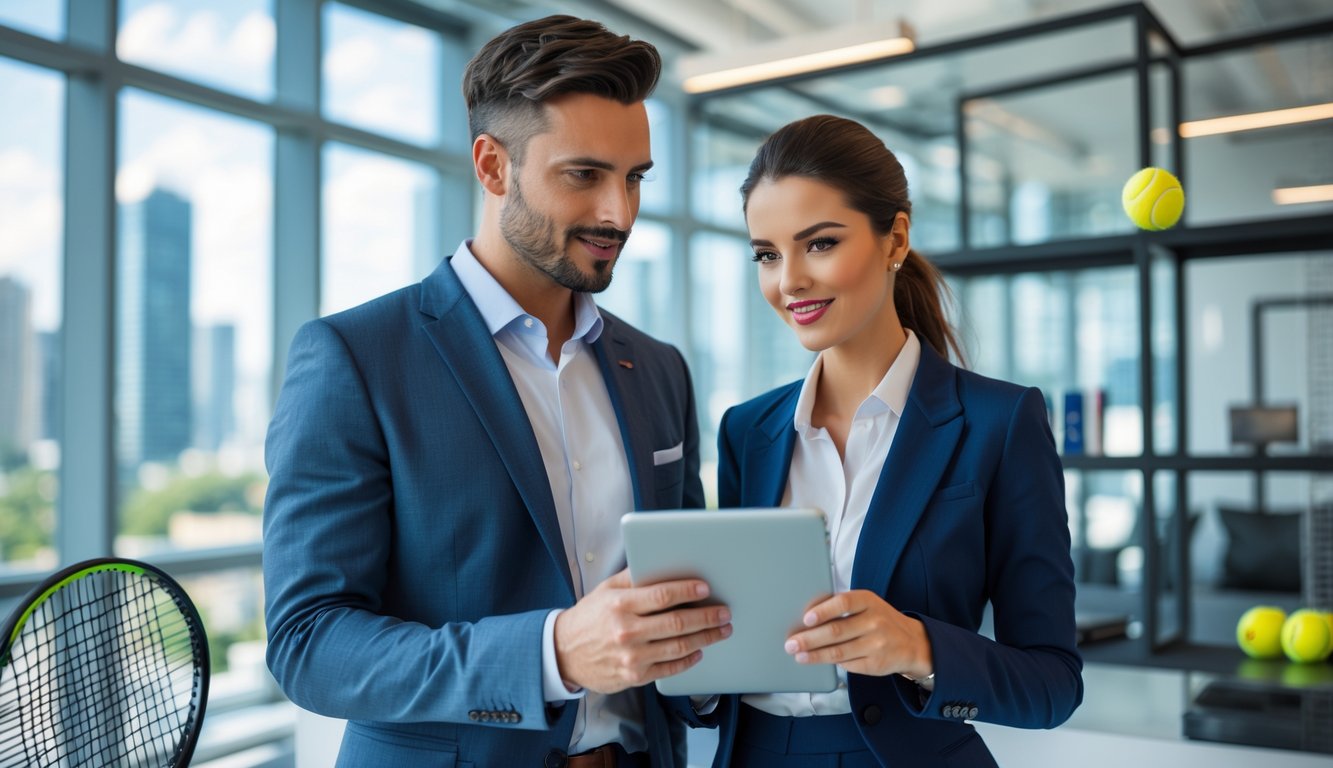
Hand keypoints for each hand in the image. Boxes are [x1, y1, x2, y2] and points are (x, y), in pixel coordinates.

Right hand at [554, 568, 731, 693]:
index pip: (662, 595)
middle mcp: (626, 631)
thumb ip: (633, 577)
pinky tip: (698, 651)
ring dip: (705, 638)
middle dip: (707, 617)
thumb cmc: (589, 618)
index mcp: (620, 605)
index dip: (688, 591)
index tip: (705, 589)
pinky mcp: (634, 676)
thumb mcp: (605, 590)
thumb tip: (661, 562)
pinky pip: (670, 669)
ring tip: (720, 631)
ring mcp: (631, 656)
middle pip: (677, 623)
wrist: (564, 653)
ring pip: (679, 647)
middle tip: (724, 612)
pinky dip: (688, 660)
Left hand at [783, 590, 931, 677]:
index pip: (843, 603)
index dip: (823, 611)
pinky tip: (816, 661)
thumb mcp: (867, 605)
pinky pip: (847, 665)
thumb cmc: (879, 619)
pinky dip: (830, 663)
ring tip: (798, 655)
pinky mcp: (875, 664)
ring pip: (839, 652)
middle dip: (809, 639)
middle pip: (836, 631)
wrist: (912, 643)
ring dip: (814, 655)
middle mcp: (874, 622)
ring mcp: (876, 644)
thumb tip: (807, 617)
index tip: (806, 619)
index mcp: (869, 601)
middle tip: (791, 643)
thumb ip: (842, 607)